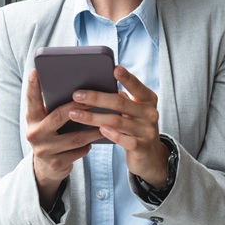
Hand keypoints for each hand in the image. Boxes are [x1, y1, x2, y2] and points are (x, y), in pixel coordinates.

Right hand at [25, 69, 103, 206]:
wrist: (46, 168)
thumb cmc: (52, 136)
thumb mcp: (47, 123)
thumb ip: (54, 109)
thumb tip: (77, 91)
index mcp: (32, 120)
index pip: (31, 100)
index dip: (32, 86)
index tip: (35, 70)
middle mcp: (34, 134)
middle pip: (59, 116)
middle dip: (78, 107)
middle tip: (95, 99)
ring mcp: (44, 151)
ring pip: (74, 137)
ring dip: (92, 129)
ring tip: (107, 121)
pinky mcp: (56, 164)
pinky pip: (78, 152)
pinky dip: (89, 145)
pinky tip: (97, 140)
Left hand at [67, 66, 170, 187]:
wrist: (149, 156)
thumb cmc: (134, 127)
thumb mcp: (132, 111)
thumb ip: (120, 100)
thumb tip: (92, 87)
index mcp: (148, 99)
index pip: (136, 86)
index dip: (126, 78)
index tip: (114, 68)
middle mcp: (150, 113)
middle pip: (120, 103)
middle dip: (96, 98)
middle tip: (77, 95)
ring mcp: (146, 131)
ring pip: (117, 121)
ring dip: (93, 117)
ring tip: (75, 113)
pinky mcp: (141, 147)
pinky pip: (122, 139)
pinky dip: (110, 133)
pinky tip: (98, 129)